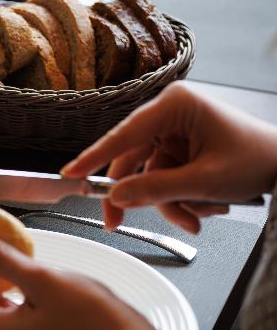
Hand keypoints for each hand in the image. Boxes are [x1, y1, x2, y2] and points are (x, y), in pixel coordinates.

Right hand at [61, 82, 276, 231]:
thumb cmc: (258, 160)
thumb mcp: (204, 181)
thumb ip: (157, 189)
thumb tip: (117, 196)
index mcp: (176, 105)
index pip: (124, 134)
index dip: (95, 157)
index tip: (71, 174)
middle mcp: (170, 114)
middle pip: (131, 160)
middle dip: (140, 196)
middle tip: (118, 223)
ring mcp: (174, 132)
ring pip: (146, 176)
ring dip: (167, 203)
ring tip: (193, 219)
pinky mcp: (179, 149)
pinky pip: (161, 179)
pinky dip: (176, 200)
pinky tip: (199, 209)